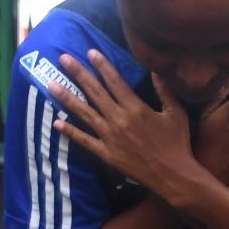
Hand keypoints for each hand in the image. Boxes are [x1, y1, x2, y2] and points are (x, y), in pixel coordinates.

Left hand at [47, 50, 201, 199]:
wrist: (172, 176)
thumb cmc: (177, 143)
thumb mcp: (176, 113)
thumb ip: (164, 91)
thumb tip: (156, 70)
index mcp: (136, 108)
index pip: (115, 81)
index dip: (102, 65)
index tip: (91, 52)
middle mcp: (119, 120)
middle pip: (95, 92)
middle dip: (78, 74)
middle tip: (63, 59)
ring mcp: (110, 137)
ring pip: (85, 113)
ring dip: (67, 98)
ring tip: (51, 85)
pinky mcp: (106, 154)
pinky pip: (85, 141)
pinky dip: (70, 132)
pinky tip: (57, 123)